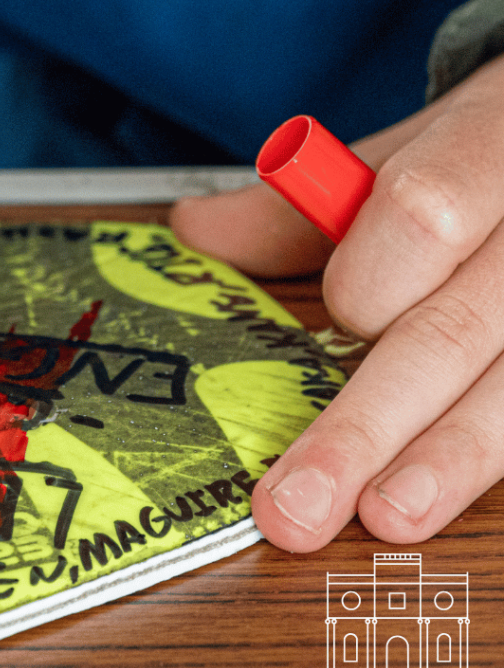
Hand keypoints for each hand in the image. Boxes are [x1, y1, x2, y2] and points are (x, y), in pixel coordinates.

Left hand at [170, 59, 503, 550]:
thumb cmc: (476, 158)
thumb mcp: (397, 158)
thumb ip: (298, 207)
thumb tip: (193, 232)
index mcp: (477, 150)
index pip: (423, 217)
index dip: (371, 277)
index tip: (342, 314)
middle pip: (453, 333)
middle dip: (369, 422)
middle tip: (299, 499)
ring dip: (447, 459)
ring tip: (385, 517)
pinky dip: (490, 452)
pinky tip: (442, 492)